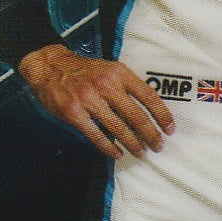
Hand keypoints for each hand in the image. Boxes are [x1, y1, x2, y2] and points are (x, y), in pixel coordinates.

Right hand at [17, 43, 175, 158]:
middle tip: (158, 146)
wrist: (51, 67)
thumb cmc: (85, 70)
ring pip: (118, 128)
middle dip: (150, 134)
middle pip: (136, 115)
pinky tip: (118, 153)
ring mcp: (89, 99)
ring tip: (141, 153)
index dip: (162, 114)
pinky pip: (96, 135)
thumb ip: (127, 85)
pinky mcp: (75, 113)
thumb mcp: (110, 69)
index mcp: (120, 73)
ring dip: (133, 144)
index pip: (148, 96)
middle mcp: (107, 85)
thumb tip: (148, 108)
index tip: (169, 128)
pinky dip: (109, 147)